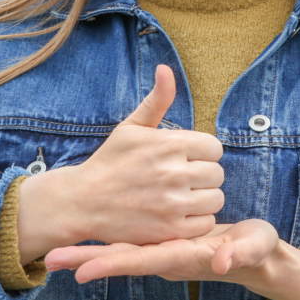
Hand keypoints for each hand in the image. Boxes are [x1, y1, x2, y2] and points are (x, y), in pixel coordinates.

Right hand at [16, 65, 223, 260]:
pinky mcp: (170, 230)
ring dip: (204, 198)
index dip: (202, 153)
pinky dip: (197, 220)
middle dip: (203, 175)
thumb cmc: (110, 162)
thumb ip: (156, 100)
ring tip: (184, 197)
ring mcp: (172, 203)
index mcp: (168, 144)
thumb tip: (165, 68)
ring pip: (216, 198)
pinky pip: (206, 223)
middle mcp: (173, 172)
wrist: (82, 202)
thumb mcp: (131, 127)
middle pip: (217, 174)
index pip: (214, 147)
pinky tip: (179, 214)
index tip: (186, 159)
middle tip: (183, 179)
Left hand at [43, 220, 299, 299]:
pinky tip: (87, 235)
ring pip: (121, 249)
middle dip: (87, 259)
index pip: (142, 260)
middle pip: (121, 258)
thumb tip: (222, 261)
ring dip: (89, 251)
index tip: (82, 272)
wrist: (255, 253)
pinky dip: (108, 240)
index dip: (112, 264)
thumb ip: (238, 253)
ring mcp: (162, 248)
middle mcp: (166, 255)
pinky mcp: (163, 240)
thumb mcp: (252, 248)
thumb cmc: (255, 249)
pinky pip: (130, 240)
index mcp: (183, 255)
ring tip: (54, 254)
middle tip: (50, 260)